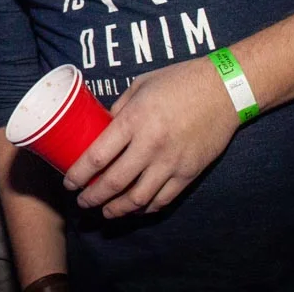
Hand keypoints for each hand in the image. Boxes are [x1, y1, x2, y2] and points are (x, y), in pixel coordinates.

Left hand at [62, 57, 237, 217]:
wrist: (225, 90)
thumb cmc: (180, 81)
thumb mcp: (141, 86)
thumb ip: (120, 108)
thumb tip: (102, 126)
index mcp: (135, 120)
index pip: (97, 156)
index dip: (78, 174)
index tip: (68, 183)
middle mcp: (150, 145)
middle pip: (114, 182)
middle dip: (93, 197)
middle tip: (82, 201)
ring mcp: (171, 162)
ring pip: (138, 198)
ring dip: (117, 209)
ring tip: (105, 211)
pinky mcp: (189, 173)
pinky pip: (163, 199)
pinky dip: (146, 208)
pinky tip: (135, 208)